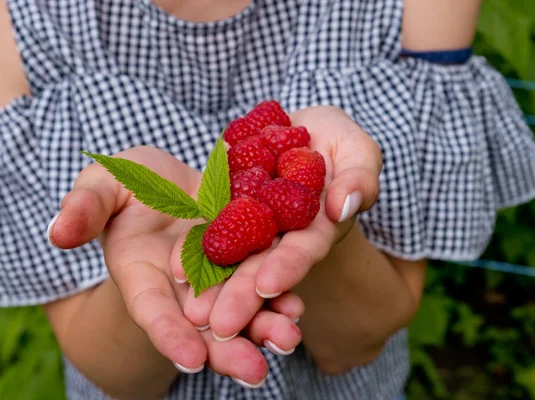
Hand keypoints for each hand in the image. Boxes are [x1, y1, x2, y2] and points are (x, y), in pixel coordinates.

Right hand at [49, 146, 304, 386]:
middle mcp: (181, 284)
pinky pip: (263, 282)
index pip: (152, 310)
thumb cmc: (130, 183)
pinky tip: (296, 310)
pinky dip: (279, 297)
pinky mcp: (244, 256)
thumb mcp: (104, 186)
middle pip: (202, 324)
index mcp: (142, 273)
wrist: (171, 178)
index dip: (168, 334)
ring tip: (286, 342)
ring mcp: (216, 273)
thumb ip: (85, 209)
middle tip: (253, 372)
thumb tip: (57, 234)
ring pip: (238, 309)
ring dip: (263, 328)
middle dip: (226, 349)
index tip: (188, 359)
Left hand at [170, 106, 381, 344]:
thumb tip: (343, 206)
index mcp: (315, 228)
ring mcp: (248, 225)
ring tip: (194, 315)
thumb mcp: (355, 148)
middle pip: (261, 267)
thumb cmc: (334, 137)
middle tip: (220, 325)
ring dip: (214, 288)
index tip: (268, 286)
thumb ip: (359, 176)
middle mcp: (279, 236)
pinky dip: (193, 252)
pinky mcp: (222, 209)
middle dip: (243, 296)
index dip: (289, 267)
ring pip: (229, 260)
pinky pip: (206, 231)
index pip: (303, 251)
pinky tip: (175, 272)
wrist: (294, 127)